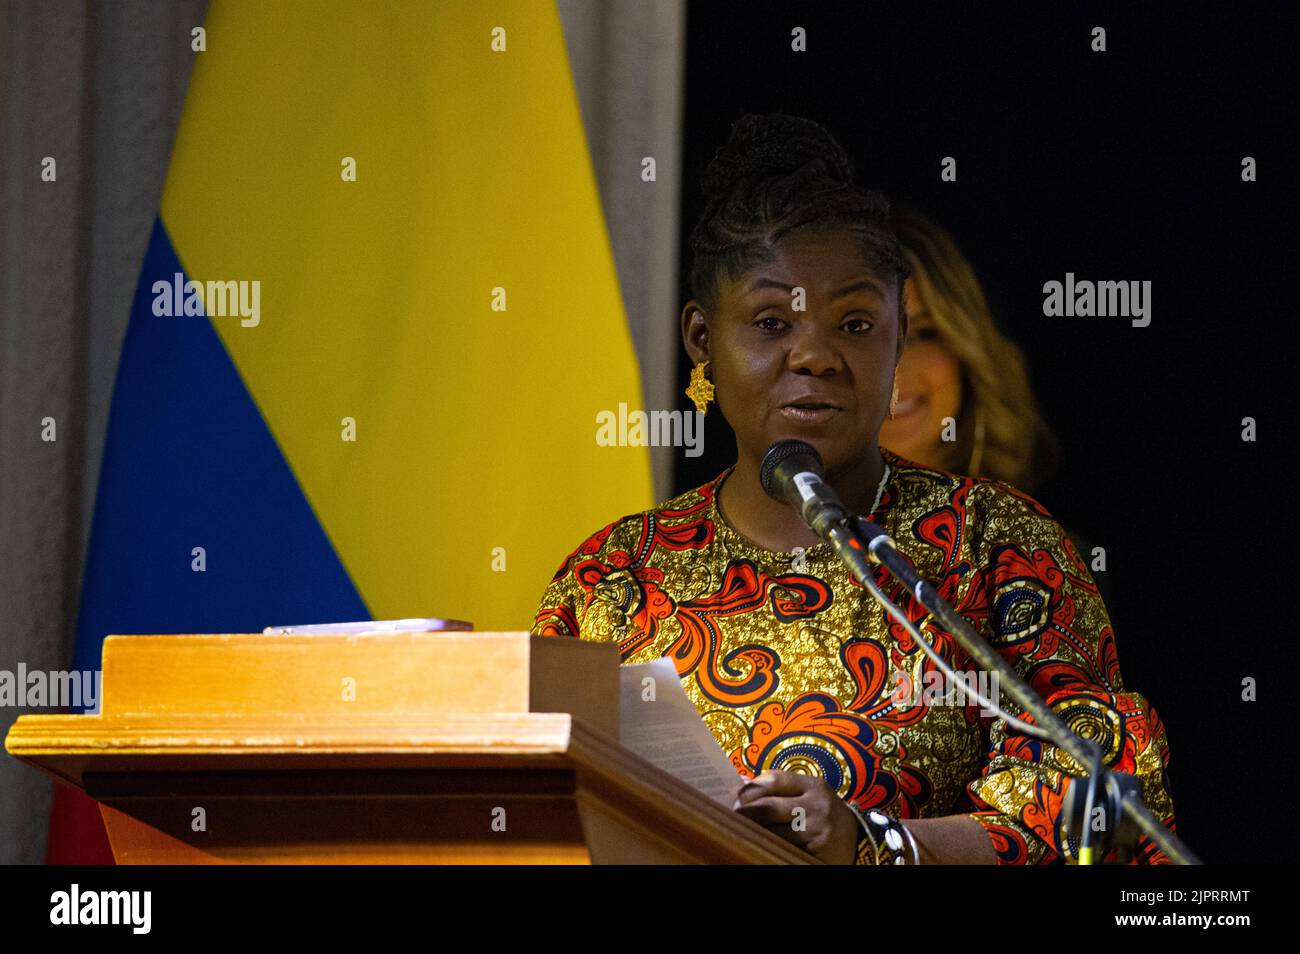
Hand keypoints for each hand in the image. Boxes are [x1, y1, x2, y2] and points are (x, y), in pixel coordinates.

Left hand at [732, 769, 859, 864]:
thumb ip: (779, 788)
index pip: (774, 780)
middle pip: (769, 807)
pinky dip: (768, 848)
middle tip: (731, 818)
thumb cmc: (823, 814)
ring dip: (754, 833)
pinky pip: (783, 850)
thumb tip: (740, 785)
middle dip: (746, 813)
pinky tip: (759, 847)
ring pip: (773, 833)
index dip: (749, 789)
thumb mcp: (808, 794)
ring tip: (741, 832)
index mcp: (813, 786)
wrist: (857, 840)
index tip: (734, 798)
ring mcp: (817, 832)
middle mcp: (817, 806)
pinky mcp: (815, 854)